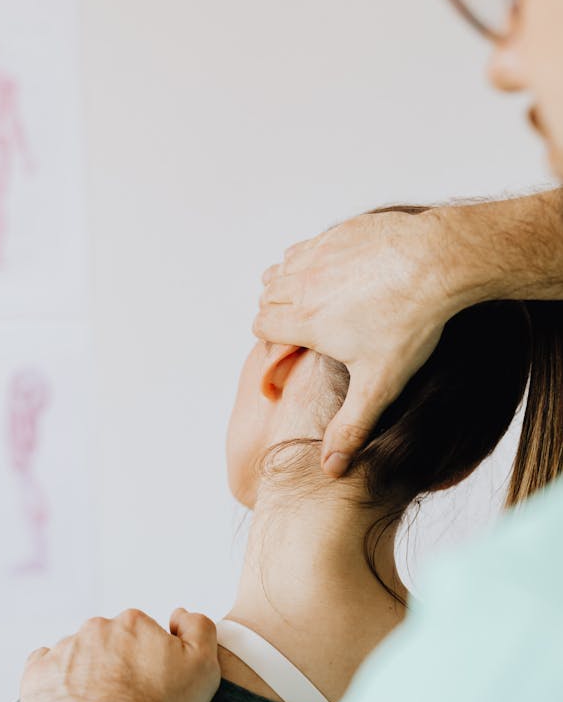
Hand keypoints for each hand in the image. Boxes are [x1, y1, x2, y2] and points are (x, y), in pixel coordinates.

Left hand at [21, 608, 220, 701]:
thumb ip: (198, 628)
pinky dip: (55, 680)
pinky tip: (69, 701)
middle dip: (116, 664)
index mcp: (133, 622)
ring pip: (77, 655)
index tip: (151, 685)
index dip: (149, 660)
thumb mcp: (203, 668)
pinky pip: (45, 667)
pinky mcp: (36, 674)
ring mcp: (62, 650)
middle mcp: (95, 628)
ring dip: (87, 673)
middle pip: (108, 642)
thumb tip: (179, 614)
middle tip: (126, 699)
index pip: (142, 633)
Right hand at [256, 206, 460, 476]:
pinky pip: (308, 245)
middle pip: (267, 295)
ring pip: (282, 267)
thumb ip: (351, 427)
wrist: (440, 262)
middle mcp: (304, 283)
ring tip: (319, 301)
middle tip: (307, 327)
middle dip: (278, 311)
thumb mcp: (380, 385)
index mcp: (305, 320)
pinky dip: (313, 259)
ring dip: (290, 282)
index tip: (293, 348)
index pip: (261, 326)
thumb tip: (330, 469)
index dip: (272, 339)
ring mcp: (321, 253)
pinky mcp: (341, 232)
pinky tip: (339, 273)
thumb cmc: (410, 324)